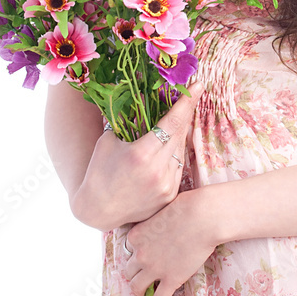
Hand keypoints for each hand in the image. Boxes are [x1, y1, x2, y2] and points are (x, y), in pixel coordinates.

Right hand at [71, 80, 204, 231]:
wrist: (97, 210)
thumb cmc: (99, 171)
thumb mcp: (108, 140)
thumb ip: (125, 119)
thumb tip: (139, 95)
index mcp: (141, 154)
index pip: (172, 121)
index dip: (187, 102)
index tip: (198, 85)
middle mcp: (158, 171)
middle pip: (180, 133)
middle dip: (186, 113)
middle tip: (191, 95)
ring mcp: (166, 186)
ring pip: (180, 150)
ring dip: (178, 134)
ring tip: (172, 123)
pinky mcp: (169, 196)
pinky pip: (178, 167)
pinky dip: (174, 154)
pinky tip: (167, 147)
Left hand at [122, 187, 217, 295]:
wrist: (202, 216)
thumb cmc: (186, 207)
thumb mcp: (160, 211)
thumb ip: (153, 223)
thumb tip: (158, 227)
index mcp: (136, 235)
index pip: (128, 250)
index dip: (135, 254)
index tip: (141, 257)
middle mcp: (140, 254)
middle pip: (128, 270)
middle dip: (134, 274)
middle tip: (141, 277)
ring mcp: (154, 268)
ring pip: (137, 287)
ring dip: (140, 292)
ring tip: (145, 295)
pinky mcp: (171, 279)